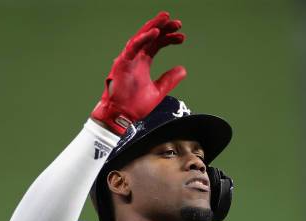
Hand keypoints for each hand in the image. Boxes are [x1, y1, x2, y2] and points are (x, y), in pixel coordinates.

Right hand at [91, 11, 185, 133]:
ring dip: (154, 26)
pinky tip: (155, 32)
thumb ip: (169, 79)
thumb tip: (183, 70)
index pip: (157, 44)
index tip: (182, 38)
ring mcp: (128, 59)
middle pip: (151, 37)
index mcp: (143, 63)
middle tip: (178, 24)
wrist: (122, 117)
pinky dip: (144, 38)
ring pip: (142, 37)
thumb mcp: (158, 91)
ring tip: (166, 18)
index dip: (169, 38)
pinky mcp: (122, 63)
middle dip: (164, 28)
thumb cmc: (135, 106)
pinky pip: (133, 46)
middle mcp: (136, 58)